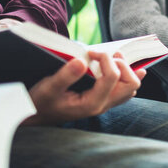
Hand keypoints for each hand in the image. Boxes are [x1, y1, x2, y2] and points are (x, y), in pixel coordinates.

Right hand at [24, 51, 145, 124]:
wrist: (36, 115)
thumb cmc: (41, 101)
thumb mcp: (48, 87)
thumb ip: (65, 76)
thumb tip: (82, 61)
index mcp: (92, 103)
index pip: (112, 77)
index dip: (105, 58)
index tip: (90, 52)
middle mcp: (102, 105)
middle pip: (131, 84)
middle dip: (122, 65)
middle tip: (104, 55)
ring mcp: (105, 104)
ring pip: (131, 87)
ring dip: (125, 69)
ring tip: (112, 57)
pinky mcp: (103, 100)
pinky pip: (124, 89)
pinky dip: (124, 75)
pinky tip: (116, 65)